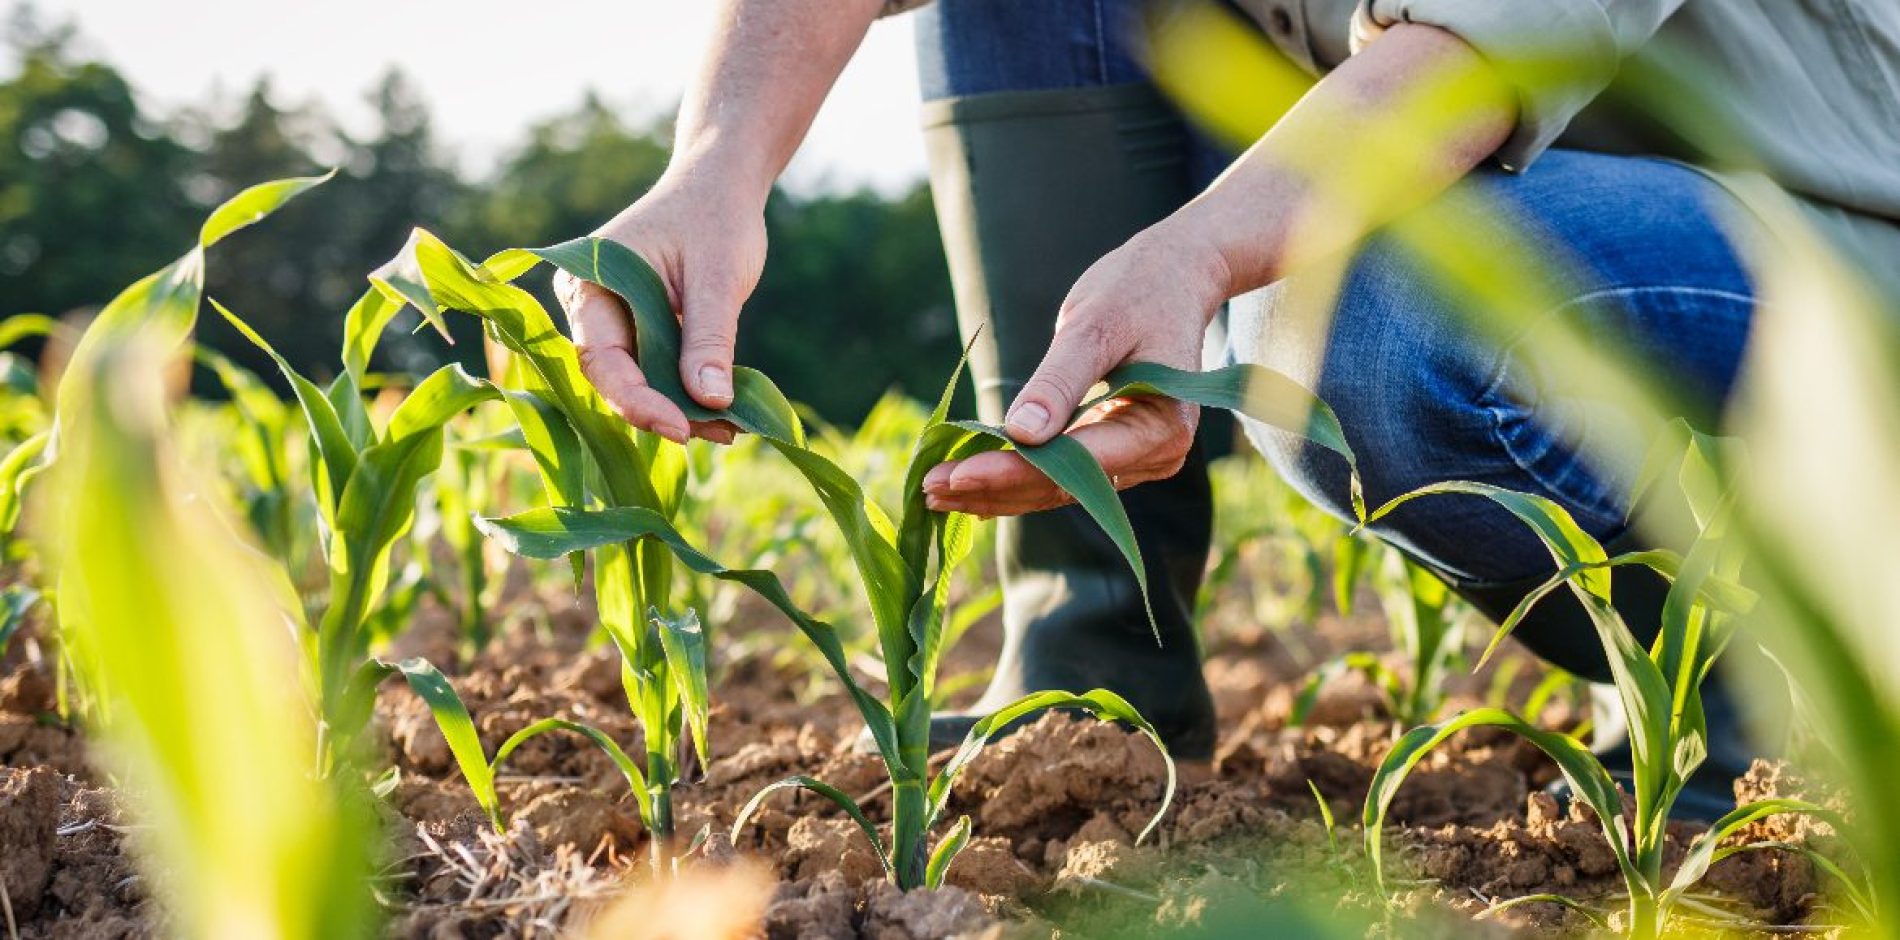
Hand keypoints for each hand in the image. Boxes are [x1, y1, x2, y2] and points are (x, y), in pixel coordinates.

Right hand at [556, 172, 766, 444]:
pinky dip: (688, 392)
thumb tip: (711, 402)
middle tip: (720, 432)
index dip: (637, 400)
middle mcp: (590, 306)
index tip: (681, 428)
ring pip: (638, 381)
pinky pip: (657, 371)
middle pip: (615, 378)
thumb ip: (710, 338)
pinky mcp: (640, 332)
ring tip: (732, 428)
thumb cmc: (714, 216)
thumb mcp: (717, 276)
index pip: (601, 358)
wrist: (720, 185)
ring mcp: (613, 321)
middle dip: (664, 411)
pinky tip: (725, 411)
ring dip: (681, 408)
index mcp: (588, 282)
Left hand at [921, 224, 1230, 515]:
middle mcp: (1156, 455)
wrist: (1172, 279)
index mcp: (1161, 426)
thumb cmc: (1137, 291)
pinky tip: (966, 485)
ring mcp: (1136, 460)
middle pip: (1063, 486)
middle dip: (994, 488)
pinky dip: (1013, 478)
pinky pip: (1059, 475)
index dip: (1014, 472)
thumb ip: (1059, 381)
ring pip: (1056, 489)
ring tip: (934, 492)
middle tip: (928, 487)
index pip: (1077, 463)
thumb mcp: (1095, 325)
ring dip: (995, 492)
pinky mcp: (1113, 453)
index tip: (957, 474)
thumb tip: (1021, 434)